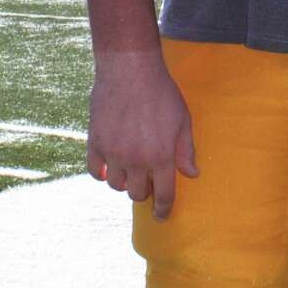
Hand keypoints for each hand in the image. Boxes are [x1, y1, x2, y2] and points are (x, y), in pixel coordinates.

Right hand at [86, 50, 197, 220]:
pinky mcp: (95, 142)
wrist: (130, 70)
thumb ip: (186, 150)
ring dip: (125, 182)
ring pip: (116, 185)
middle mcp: (136, 160)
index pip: (164, 195)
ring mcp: (114, 153)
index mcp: (161, 156)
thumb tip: (192, 174)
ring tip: (131, 170)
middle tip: (148, 181)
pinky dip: (102, 173)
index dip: (164, 210)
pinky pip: (95, 171)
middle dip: (145, 192)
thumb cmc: (162, 93)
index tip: (162, 216)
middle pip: (137, 194)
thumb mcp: (183, 120)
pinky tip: (109, 166)